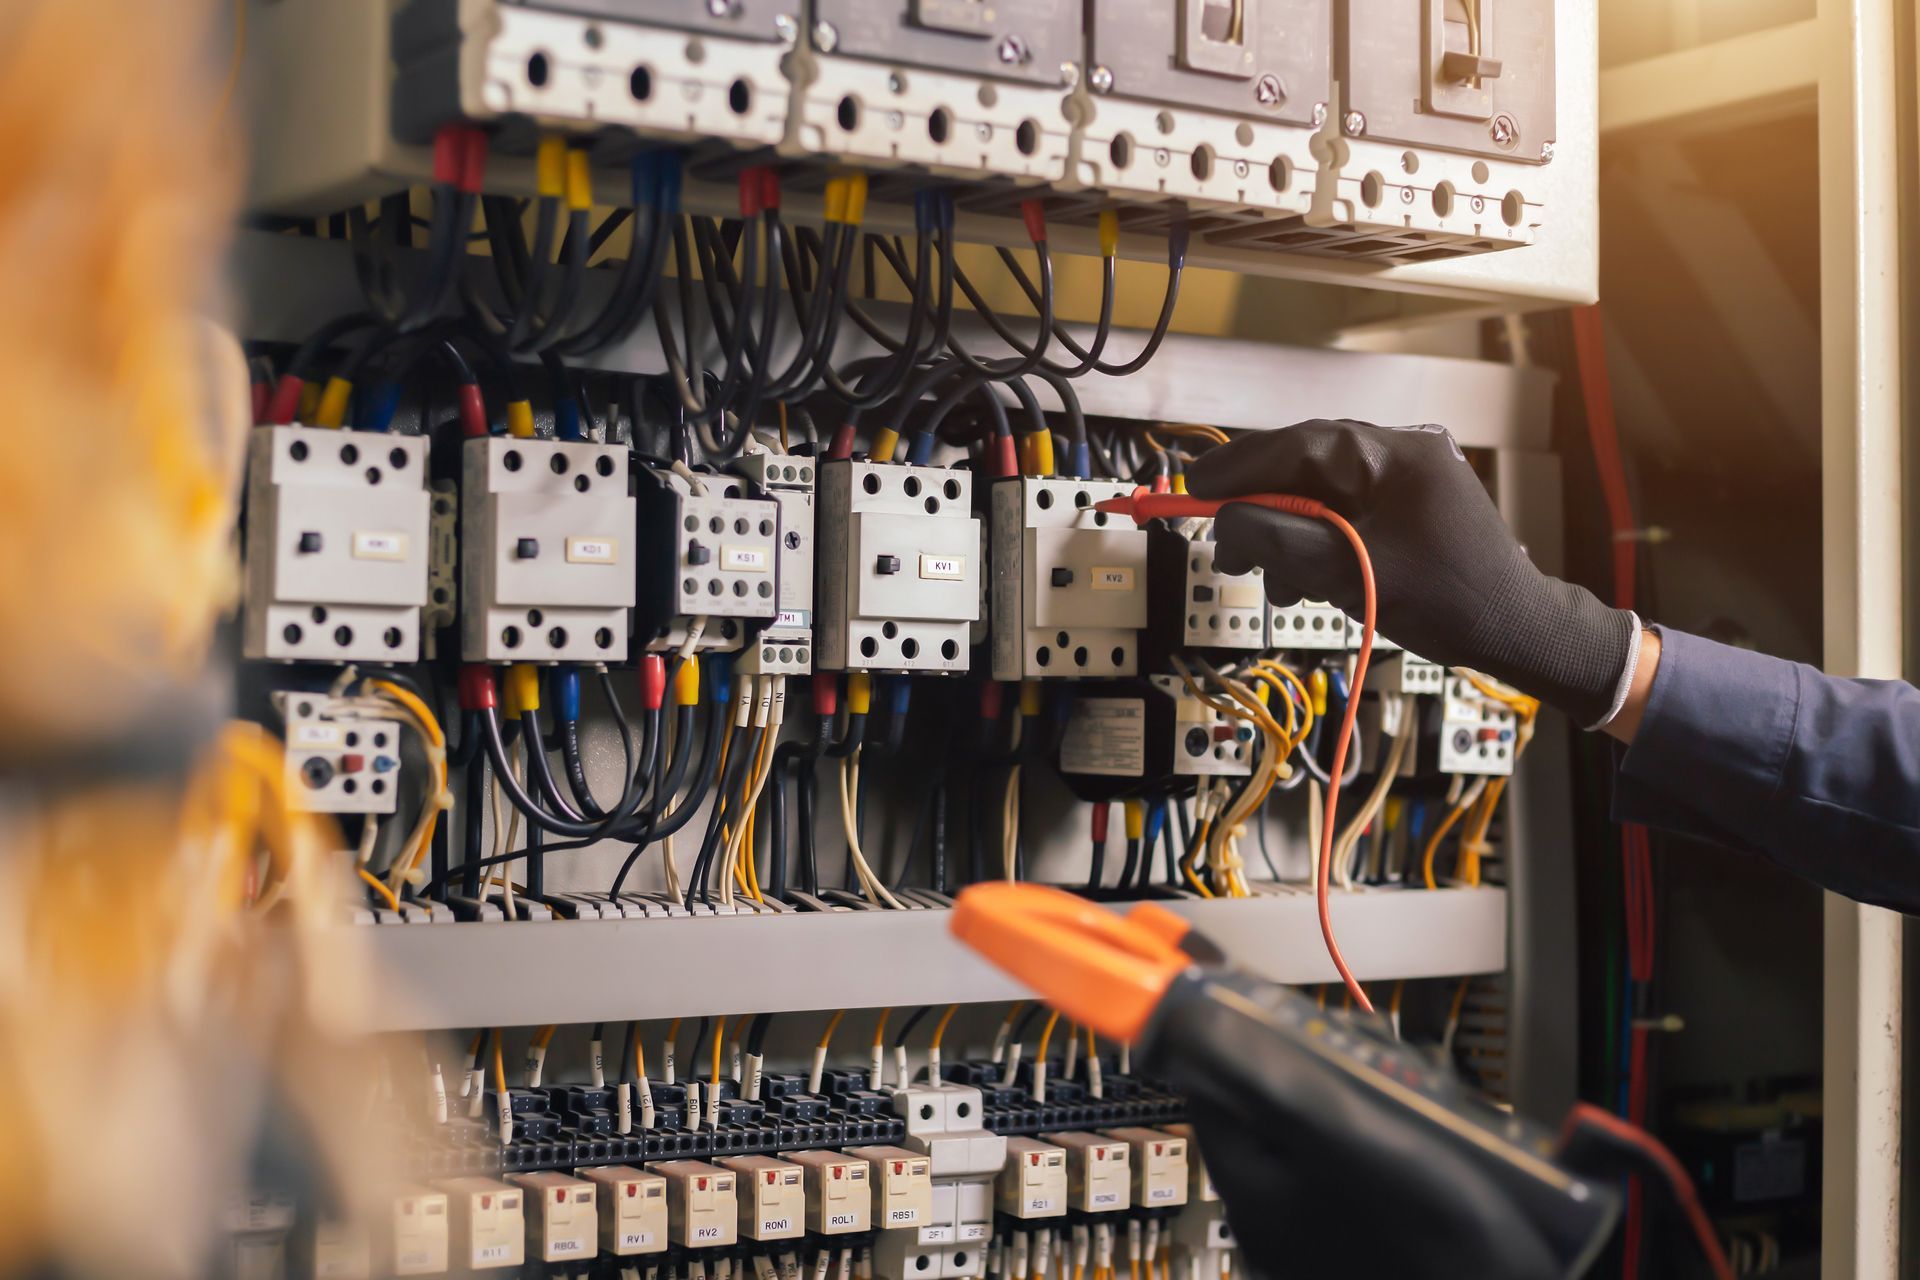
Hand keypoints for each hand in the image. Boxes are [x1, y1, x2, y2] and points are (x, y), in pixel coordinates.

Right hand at [1188, 419, 1636, 726]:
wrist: (1519, 632)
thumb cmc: (1449, 602)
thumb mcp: (1347, 572)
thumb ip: (1277, 539)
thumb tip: (1225, 522)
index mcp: (1392, 452)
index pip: (1293, 446)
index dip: (1235, 469)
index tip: (1191, 490)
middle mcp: (1401, 450)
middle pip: (1304, 465)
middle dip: (1260, 508)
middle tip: (1225, 547)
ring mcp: (1410, 476)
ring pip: (1322, 492)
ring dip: (1289, 532)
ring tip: (1277, 582)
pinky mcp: (1412, 504)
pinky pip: (1348, 510)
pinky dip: (1320, 540)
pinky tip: (1309, 577)